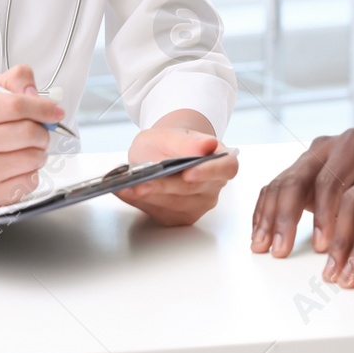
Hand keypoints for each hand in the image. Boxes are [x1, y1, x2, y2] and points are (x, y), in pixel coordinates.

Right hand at [0, 63, 65, 208]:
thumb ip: (17, 80)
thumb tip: (32, 93)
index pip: (16, 105)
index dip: (42, 107)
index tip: (55, 112)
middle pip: (28, 132)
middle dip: (43, 132)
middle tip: (38, 134)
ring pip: (33, 158)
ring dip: (39, 153)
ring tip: (26, 151)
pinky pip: (30, 181)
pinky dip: (32, 174)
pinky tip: (18, 169)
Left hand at [116, 121, 236, 226]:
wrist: (161, 154)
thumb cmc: (170, 144)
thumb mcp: (172, 135)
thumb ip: (186, 143)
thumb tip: (207, 145)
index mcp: (220, 160)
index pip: (226, 168)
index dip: (210, 172)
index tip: (189, 173)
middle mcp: (212, 186)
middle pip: (192, 189)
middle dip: (165, 186)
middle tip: (143, 182)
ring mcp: (197, 204)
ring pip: (173, 203)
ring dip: (149, 196)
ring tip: (128, 186)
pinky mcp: (177, 217)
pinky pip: (159, 211)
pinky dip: (140, 202)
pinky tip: (127, 192)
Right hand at [250, 127, 353, 257]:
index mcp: (353, 145)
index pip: (331, 181)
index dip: (323, 216)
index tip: (322, 246)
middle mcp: (326, 146)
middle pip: (298, 179)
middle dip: (287, 218)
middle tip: (281, 249)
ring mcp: (308, 156)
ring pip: (280, 184)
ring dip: (268, 219)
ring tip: (262, 247)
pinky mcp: (296, 170)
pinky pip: (273, 189)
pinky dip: (264, 213)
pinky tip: (259, 234)